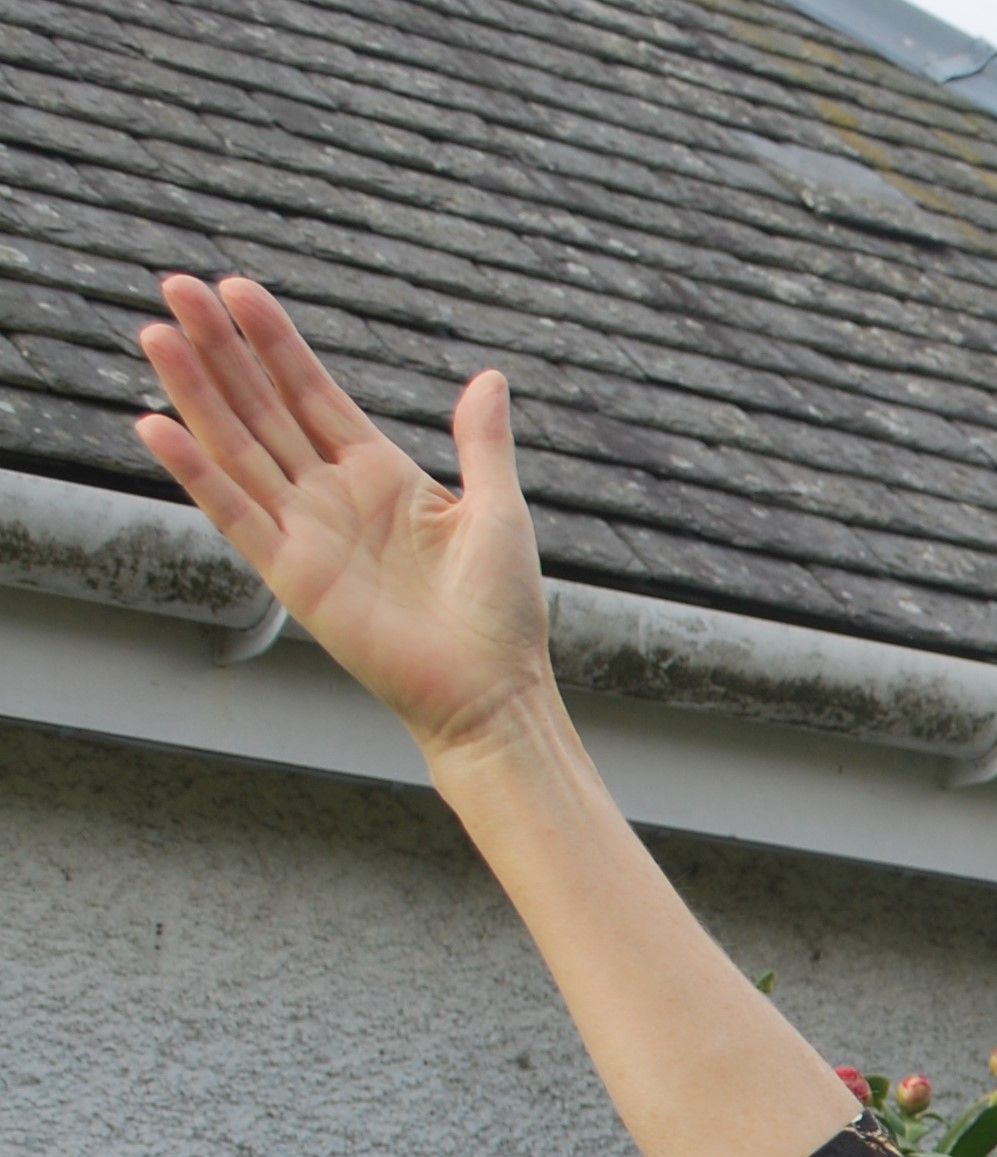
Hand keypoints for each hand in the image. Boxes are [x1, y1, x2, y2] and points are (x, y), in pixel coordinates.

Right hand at [131, 274, 555, 761]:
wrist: (489, 690)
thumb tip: (489, 377)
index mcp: (380, 473)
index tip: (236, 289)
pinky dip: (195, 472)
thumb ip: (481, 443)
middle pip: (262, 406)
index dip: (274, 342)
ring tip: (156, 334)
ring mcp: (306, 532)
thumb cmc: (501, 610)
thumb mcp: (498, 511)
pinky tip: (157, 426)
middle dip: (220, 348)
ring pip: (237, 447)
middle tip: (176, 286)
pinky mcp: (290, 574)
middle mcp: (332, 495)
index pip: (312, 392)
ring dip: (195, 392)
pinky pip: (233, 513)